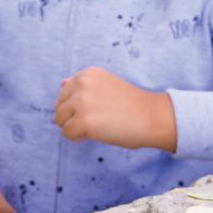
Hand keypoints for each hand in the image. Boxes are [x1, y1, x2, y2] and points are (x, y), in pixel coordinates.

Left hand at [54, 67, 176, 151]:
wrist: (152, 117)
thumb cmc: (131, 104)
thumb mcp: (106, 85)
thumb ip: (83, 85)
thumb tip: (61, 82)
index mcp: (87, 74)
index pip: (64, 93)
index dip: (76, 107)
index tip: (95, 111)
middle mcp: (81, 84)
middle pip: (60, 106)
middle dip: (72, 117)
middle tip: (95, 122)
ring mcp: (81, 102)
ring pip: (60, 120)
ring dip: (73, 128)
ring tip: (93, 129)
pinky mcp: (84, 121)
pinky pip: (67, 133)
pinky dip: (77, 138)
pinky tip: (92, 136)